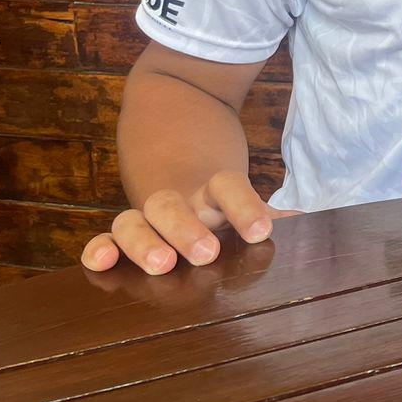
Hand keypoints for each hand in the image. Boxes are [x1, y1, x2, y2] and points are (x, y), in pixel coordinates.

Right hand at [80, 170, 299, 274]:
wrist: (171, 136)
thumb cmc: (216, 190)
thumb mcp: (240, 196)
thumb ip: (266, 211)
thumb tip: (304, 222)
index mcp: (211, 190)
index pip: (227, 185)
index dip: (244, 205)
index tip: (260, 230)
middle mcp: (178, 200)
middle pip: (174, 206)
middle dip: (186, 230)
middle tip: (205, 253)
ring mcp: (146, 215)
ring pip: (134, 219)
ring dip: (143, 242)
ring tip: (161, 264)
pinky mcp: (122, 232)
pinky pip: (105, 237)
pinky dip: (98, 248)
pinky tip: (100, 262)